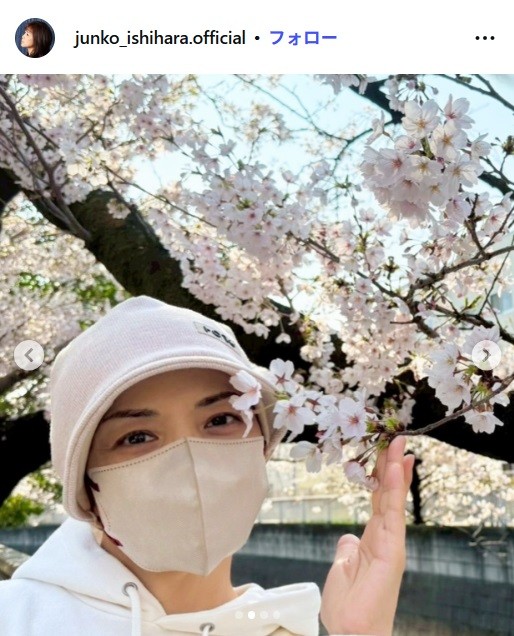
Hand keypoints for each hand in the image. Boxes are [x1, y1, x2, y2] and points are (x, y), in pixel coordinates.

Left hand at [320, 435, 414, 635]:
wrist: (353, 632)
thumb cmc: (347, 607)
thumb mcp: (342, 568)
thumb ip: (347, 550)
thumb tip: (348, 537)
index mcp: (372, 540)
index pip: (380, 501)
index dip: (383, 477)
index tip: (387, 454)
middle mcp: (385, 538)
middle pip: (388, 494)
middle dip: (392, 466)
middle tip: (396, 439)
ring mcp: (390, 543)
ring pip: (393, 499)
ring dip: (395, 470)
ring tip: (398, 444)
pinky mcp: (392, 550)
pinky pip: (393, 513)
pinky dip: (395, 489)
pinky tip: (394, 469)